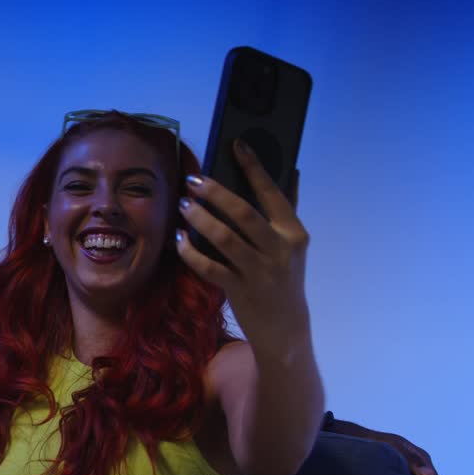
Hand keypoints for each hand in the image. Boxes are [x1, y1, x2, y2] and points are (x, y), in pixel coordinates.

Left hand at [176, 139, 311, 345]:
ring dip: (199, 218)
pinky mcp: (239, 290)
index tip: (236, 144)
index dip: (254, 167)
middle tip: (192, 180)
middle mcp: (279, 250)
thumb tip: (290, 172)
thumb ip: (287, 210)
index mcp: (294, 233)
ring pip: (224, 238)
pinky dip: (191, 252)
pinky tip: (179, 240)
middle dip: (215, 193)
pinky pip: (208, 267)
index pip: (273, 192)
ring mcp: (259, 271)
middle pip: (243, 213)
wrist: (286, 330)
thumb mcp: (292, 246)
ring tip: (182, 206)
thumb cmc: (284, 280)